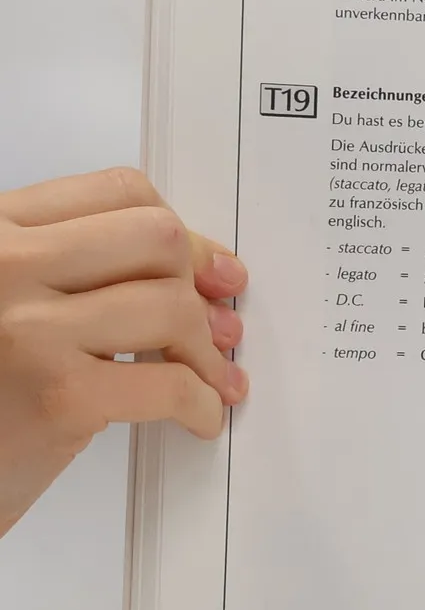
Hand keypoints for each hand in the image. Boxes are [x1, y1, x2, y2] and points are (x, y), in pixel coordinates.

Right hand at [0, 167, 246, 537]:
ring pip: (172, 306)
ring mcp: (27, 329)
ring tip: (212, 379)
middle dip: (198, 286)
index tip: (206, 270)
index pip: (118, 194)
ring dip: (208, 351)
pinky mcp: (57, 396)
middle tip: (217, 327)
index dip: (179, 234)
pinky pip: (170, 383)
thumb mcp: (6, 299)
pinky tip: (199, 416)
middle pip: (156, 239)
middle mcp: (1, 265)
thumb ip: (82, 268)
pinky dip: (202, 403)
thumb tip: (212, 268)